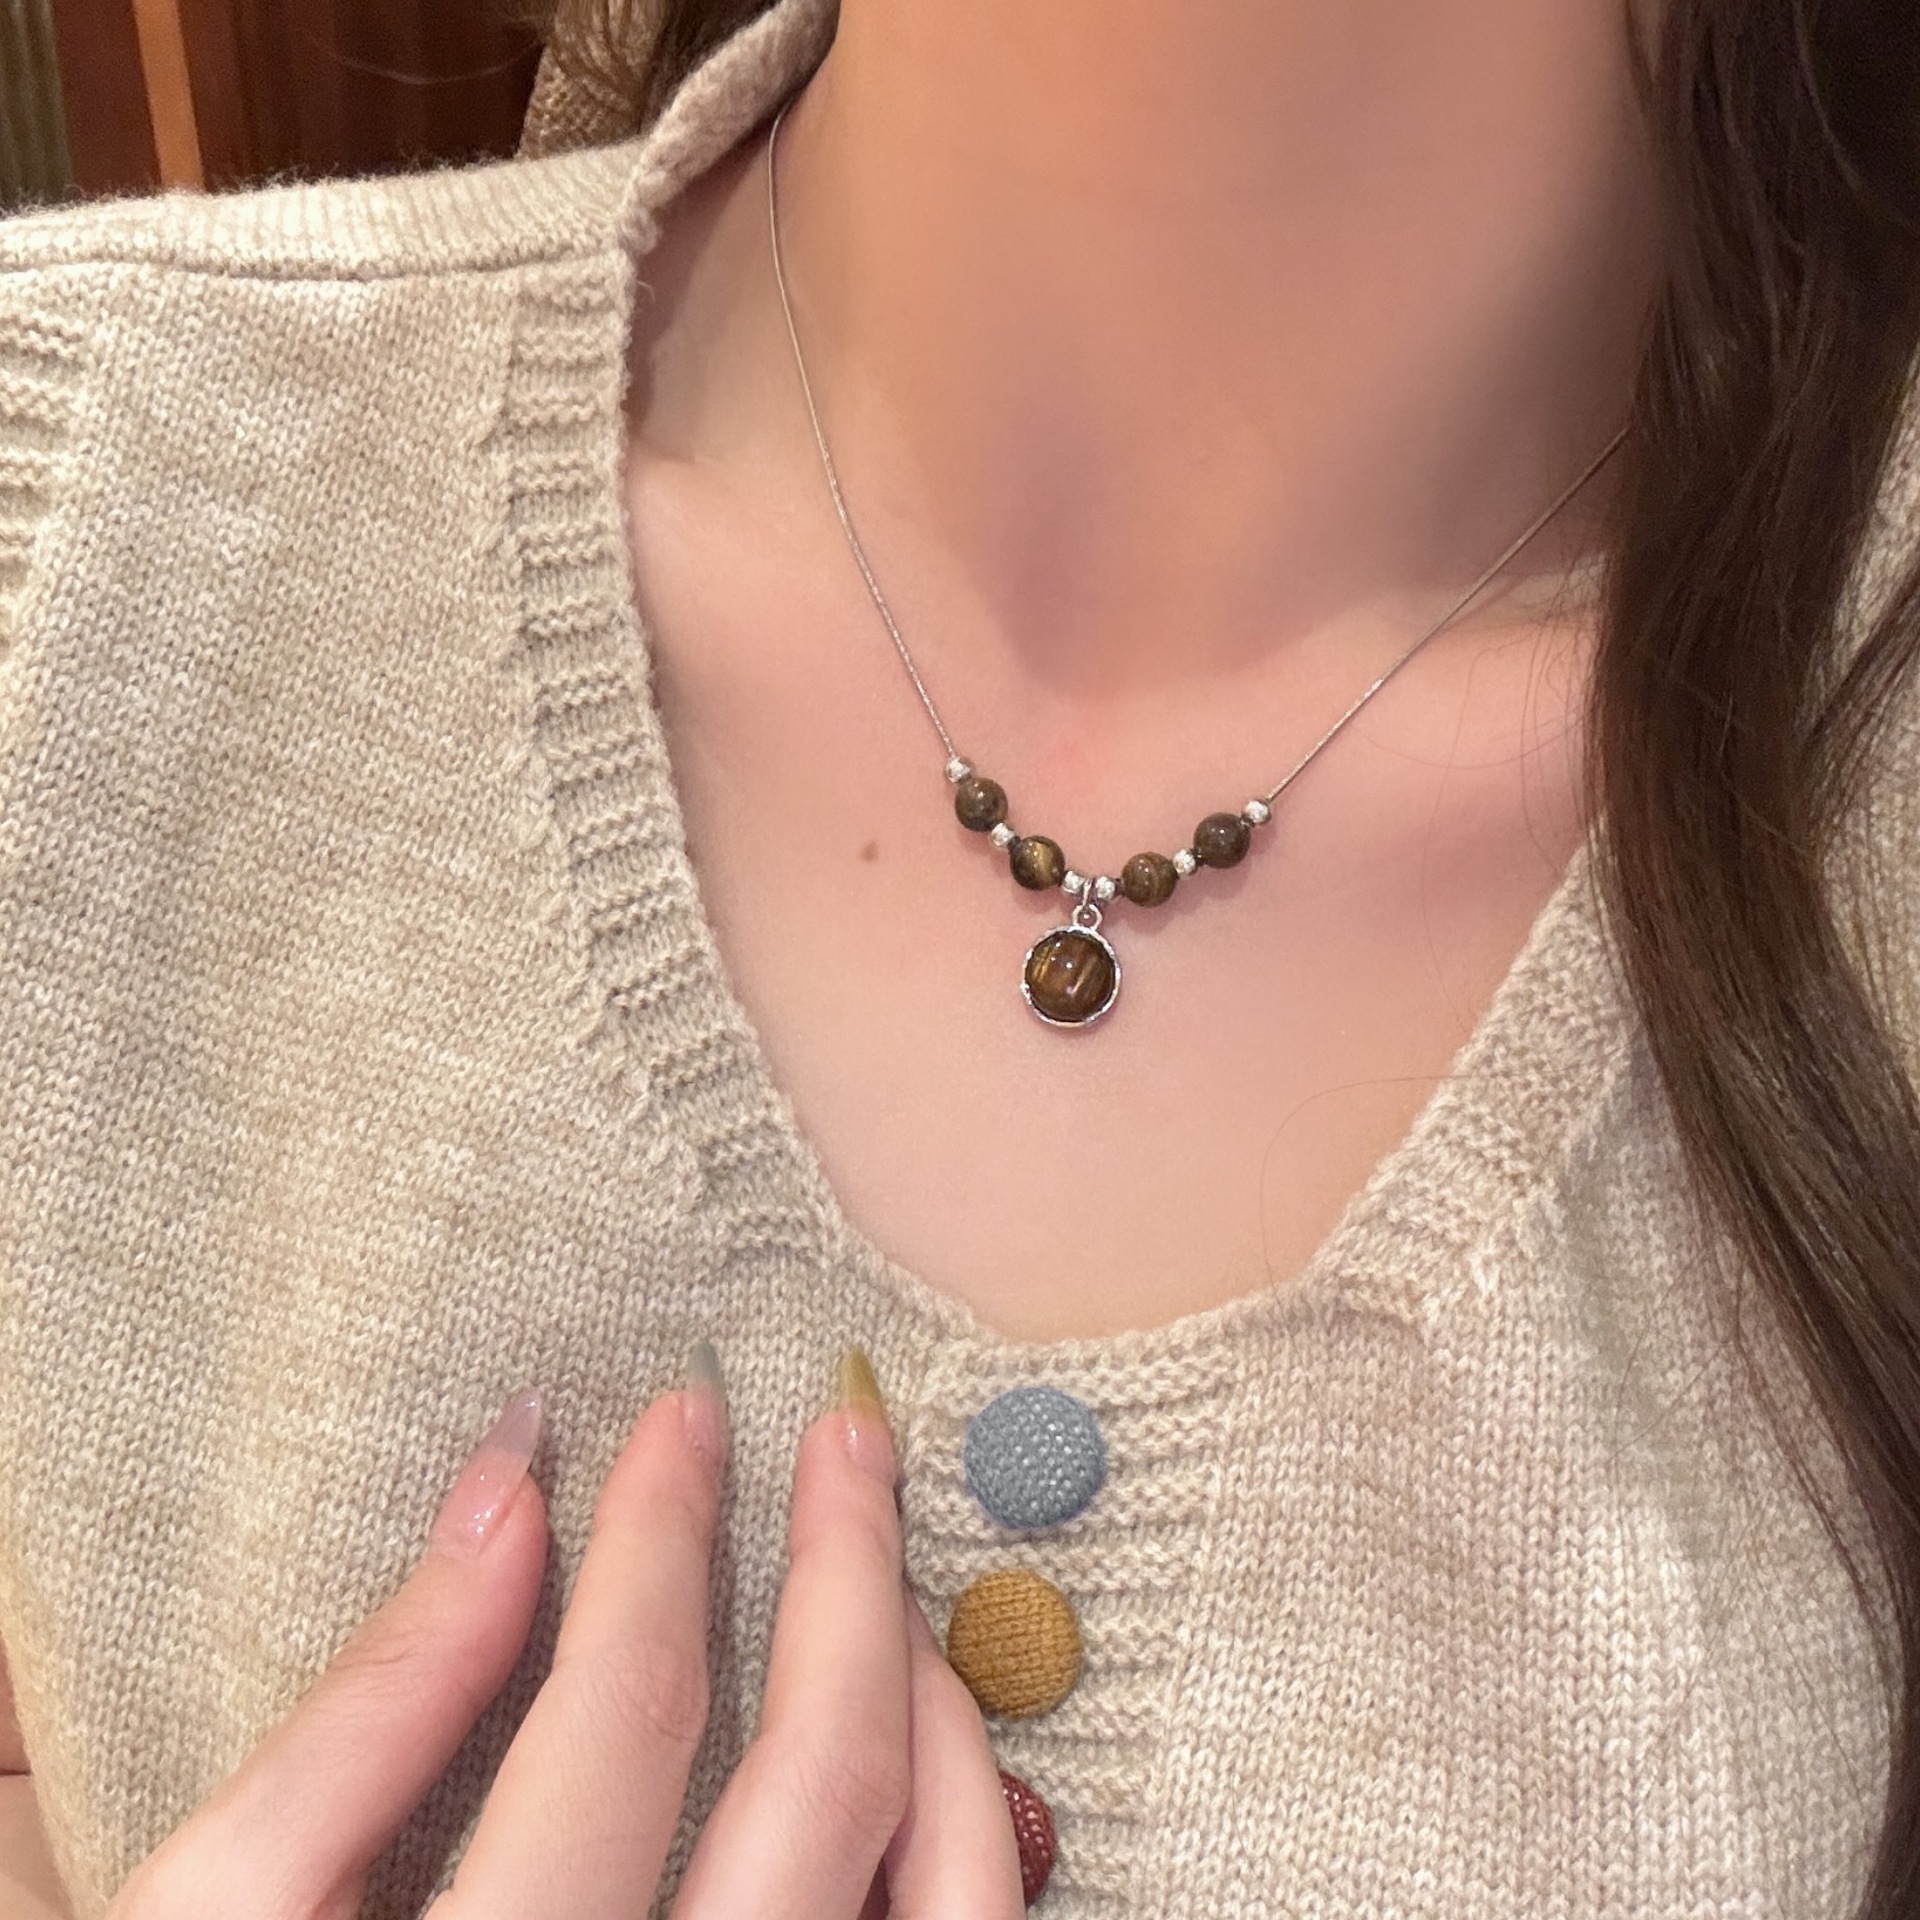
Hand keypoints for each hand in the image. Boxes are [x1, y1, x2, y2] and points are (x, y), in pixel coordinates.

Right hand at [103, 1349, 1026, 1919]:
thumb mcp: (223, 1912)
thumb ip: (370, 1710)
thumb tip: (508, 1498)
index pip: (628, 1713)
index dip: (660, 1537)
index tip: (682, 1420)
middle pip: (824, 1782)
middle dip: (846, 1570)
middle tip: (848, 1441)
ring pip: (943, 1885)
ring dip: (927, 1695)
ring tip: (887, 1575)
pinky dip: (967, 1829)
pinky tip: (924, 1742)